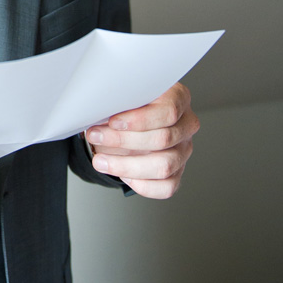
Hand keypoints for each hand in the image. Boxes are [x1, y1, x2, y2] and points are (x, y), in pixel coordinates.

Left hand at [85, 83, 198, 198]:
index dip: (139, 119)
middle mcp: (186, 125)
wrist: (126, 122)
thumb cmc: (126, 106)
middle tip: (96, 136)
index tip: (113, 122)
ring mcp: (184, 150)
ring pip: (164, 166)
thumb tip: (99, 110)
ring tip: (100, 161)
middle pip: (163, 139)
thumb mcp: (122, 95)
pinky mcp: (178, 172)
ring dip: (125, 165)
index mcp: (178, 98)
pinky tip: (121, 174)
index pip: (168, 111)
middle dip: (123, 140)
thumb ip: (117, 100)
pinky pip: (166, 187)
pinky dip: (140, 184)